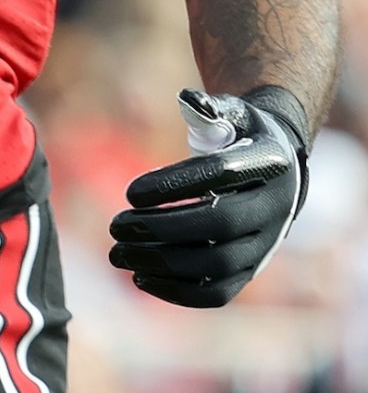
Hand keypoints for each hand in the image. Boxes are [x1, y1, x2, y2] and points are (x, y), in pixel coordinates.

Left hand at [108, 87, 308, 308]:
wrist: (278, 174)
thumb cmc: (240, 137)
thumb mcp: (232, 114)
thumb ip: (209, 107)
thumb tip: (189, 99)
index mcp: (268, 164)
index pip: (222, 175)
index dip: (174, 185)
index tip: (129, 192)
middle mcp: (273, 209)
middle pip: (218, 227)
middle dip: (161, 228)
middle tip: (114, 226)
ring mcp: (265, 245)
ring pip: (217, 266)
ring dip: (161, 263)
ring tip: (117, 253)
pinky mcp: (251, 271)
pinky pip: (218, 293)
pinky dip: (178, 292)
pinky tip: (139, 277)